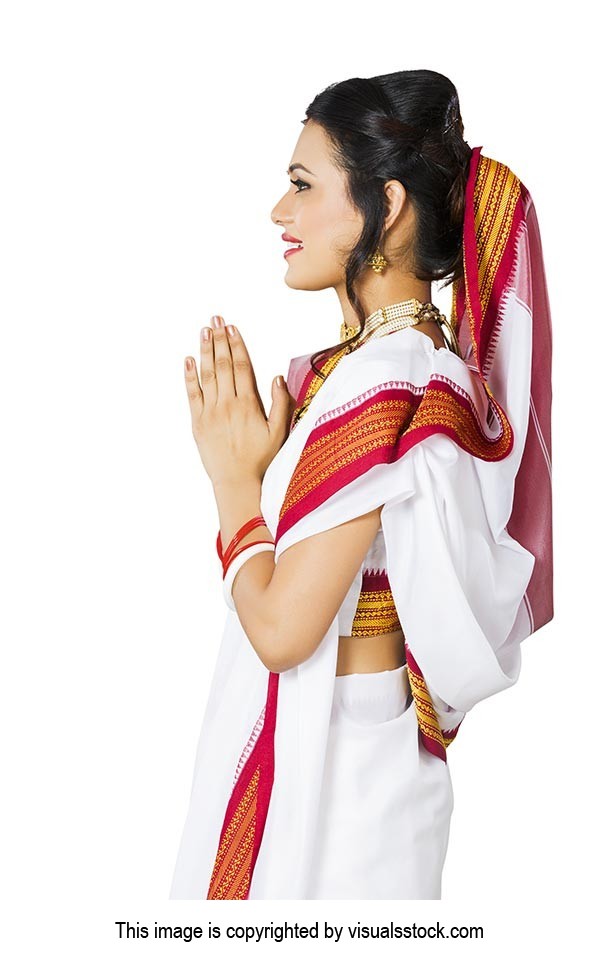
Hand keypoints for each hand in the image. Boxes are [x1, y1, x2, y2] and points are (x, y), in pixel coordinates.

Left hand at [184, 315, 295, 487]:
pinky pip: (192, 394)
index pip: (242, 366)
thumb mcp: (280, 433)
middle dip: (220, 340)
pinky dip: (190, 376)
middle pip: (223, 365)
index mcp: (249, 405)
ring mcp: (210, 413)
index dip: (237, 344)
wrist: (237, 483)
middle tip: (216, 319)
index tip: (233, 328)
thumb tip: (277, 376)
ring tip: (204, 331)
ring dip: (206, 351)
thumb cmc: (262, 460)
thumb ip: (280, 403)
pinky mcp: (198, 423)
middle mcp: (228, 404)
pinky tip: (189, 359)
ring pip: (207, 375)